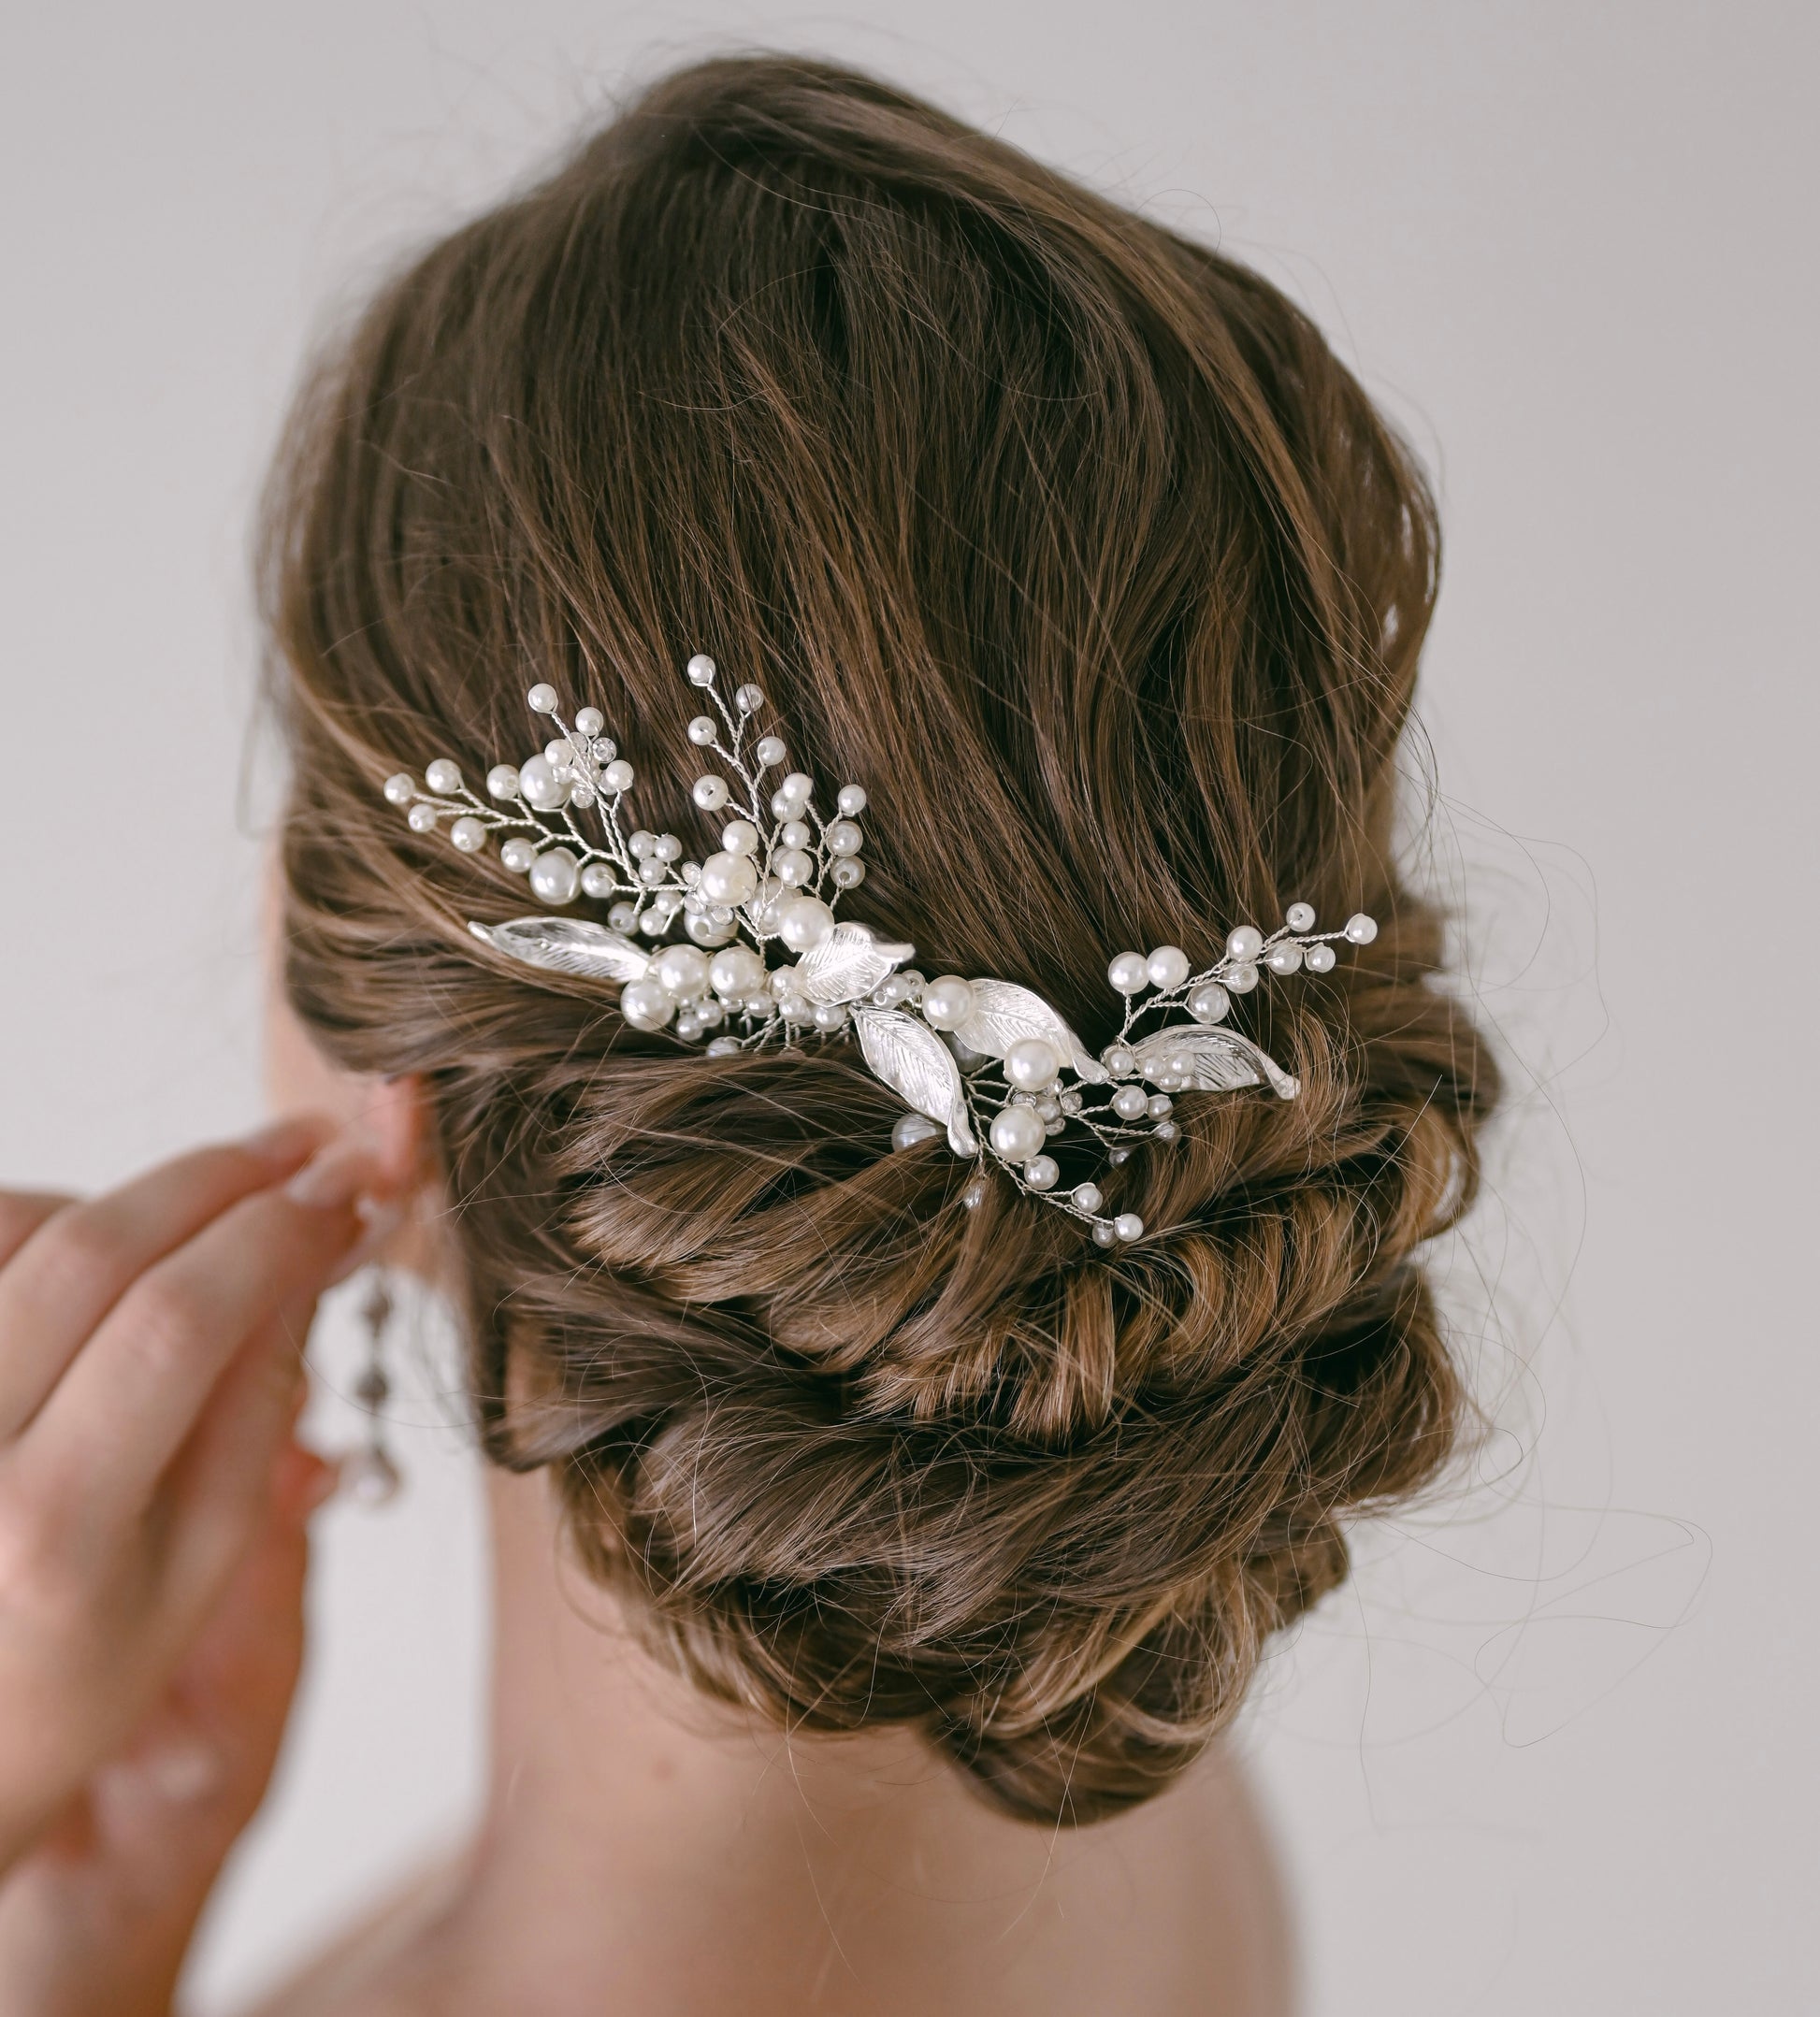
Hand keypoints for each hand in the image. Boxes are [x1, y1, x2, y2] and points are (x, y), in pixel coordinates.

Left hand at [0, 1121, 392, 2014]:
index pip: (178, 1325)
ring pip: (22, 1225)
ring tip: (197, 1237)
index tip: (346, 1194)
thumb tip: (316, 1251)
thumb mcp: (197, 1572)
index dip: (275, 1236)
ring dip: (130, 1201)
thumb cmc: (68, 1673)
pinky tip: (98, 1265)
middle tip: (301, 1148)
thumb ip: (256, 1408)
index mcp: (50, 1534)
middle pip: (91, 1249)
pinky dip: (49, 1222)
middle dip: (216, 1176)